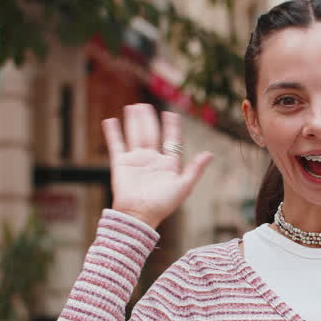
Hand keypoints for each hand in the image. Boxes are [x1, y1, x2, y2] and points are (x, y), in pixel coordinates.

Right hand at [102, 104, 213, 227]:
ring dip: (133, 121)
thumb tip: (210, 154)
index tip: (171, 114)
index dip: (172, 127)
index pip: (171, 141)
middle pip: (151, 134)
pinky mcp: (120, 163)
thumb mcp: (183, 186)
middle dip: (149, 119)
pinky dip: (113, 133)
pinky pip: (116, 144)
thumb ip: (195, 169)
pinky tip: (110, 120)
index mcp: (168, 164)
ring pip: (135, 135)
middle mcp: (151, 160)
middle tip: (145, 105)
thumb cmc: (162, 204)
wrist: (138, 215)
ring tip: (132, 106)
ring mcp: (135, 160)